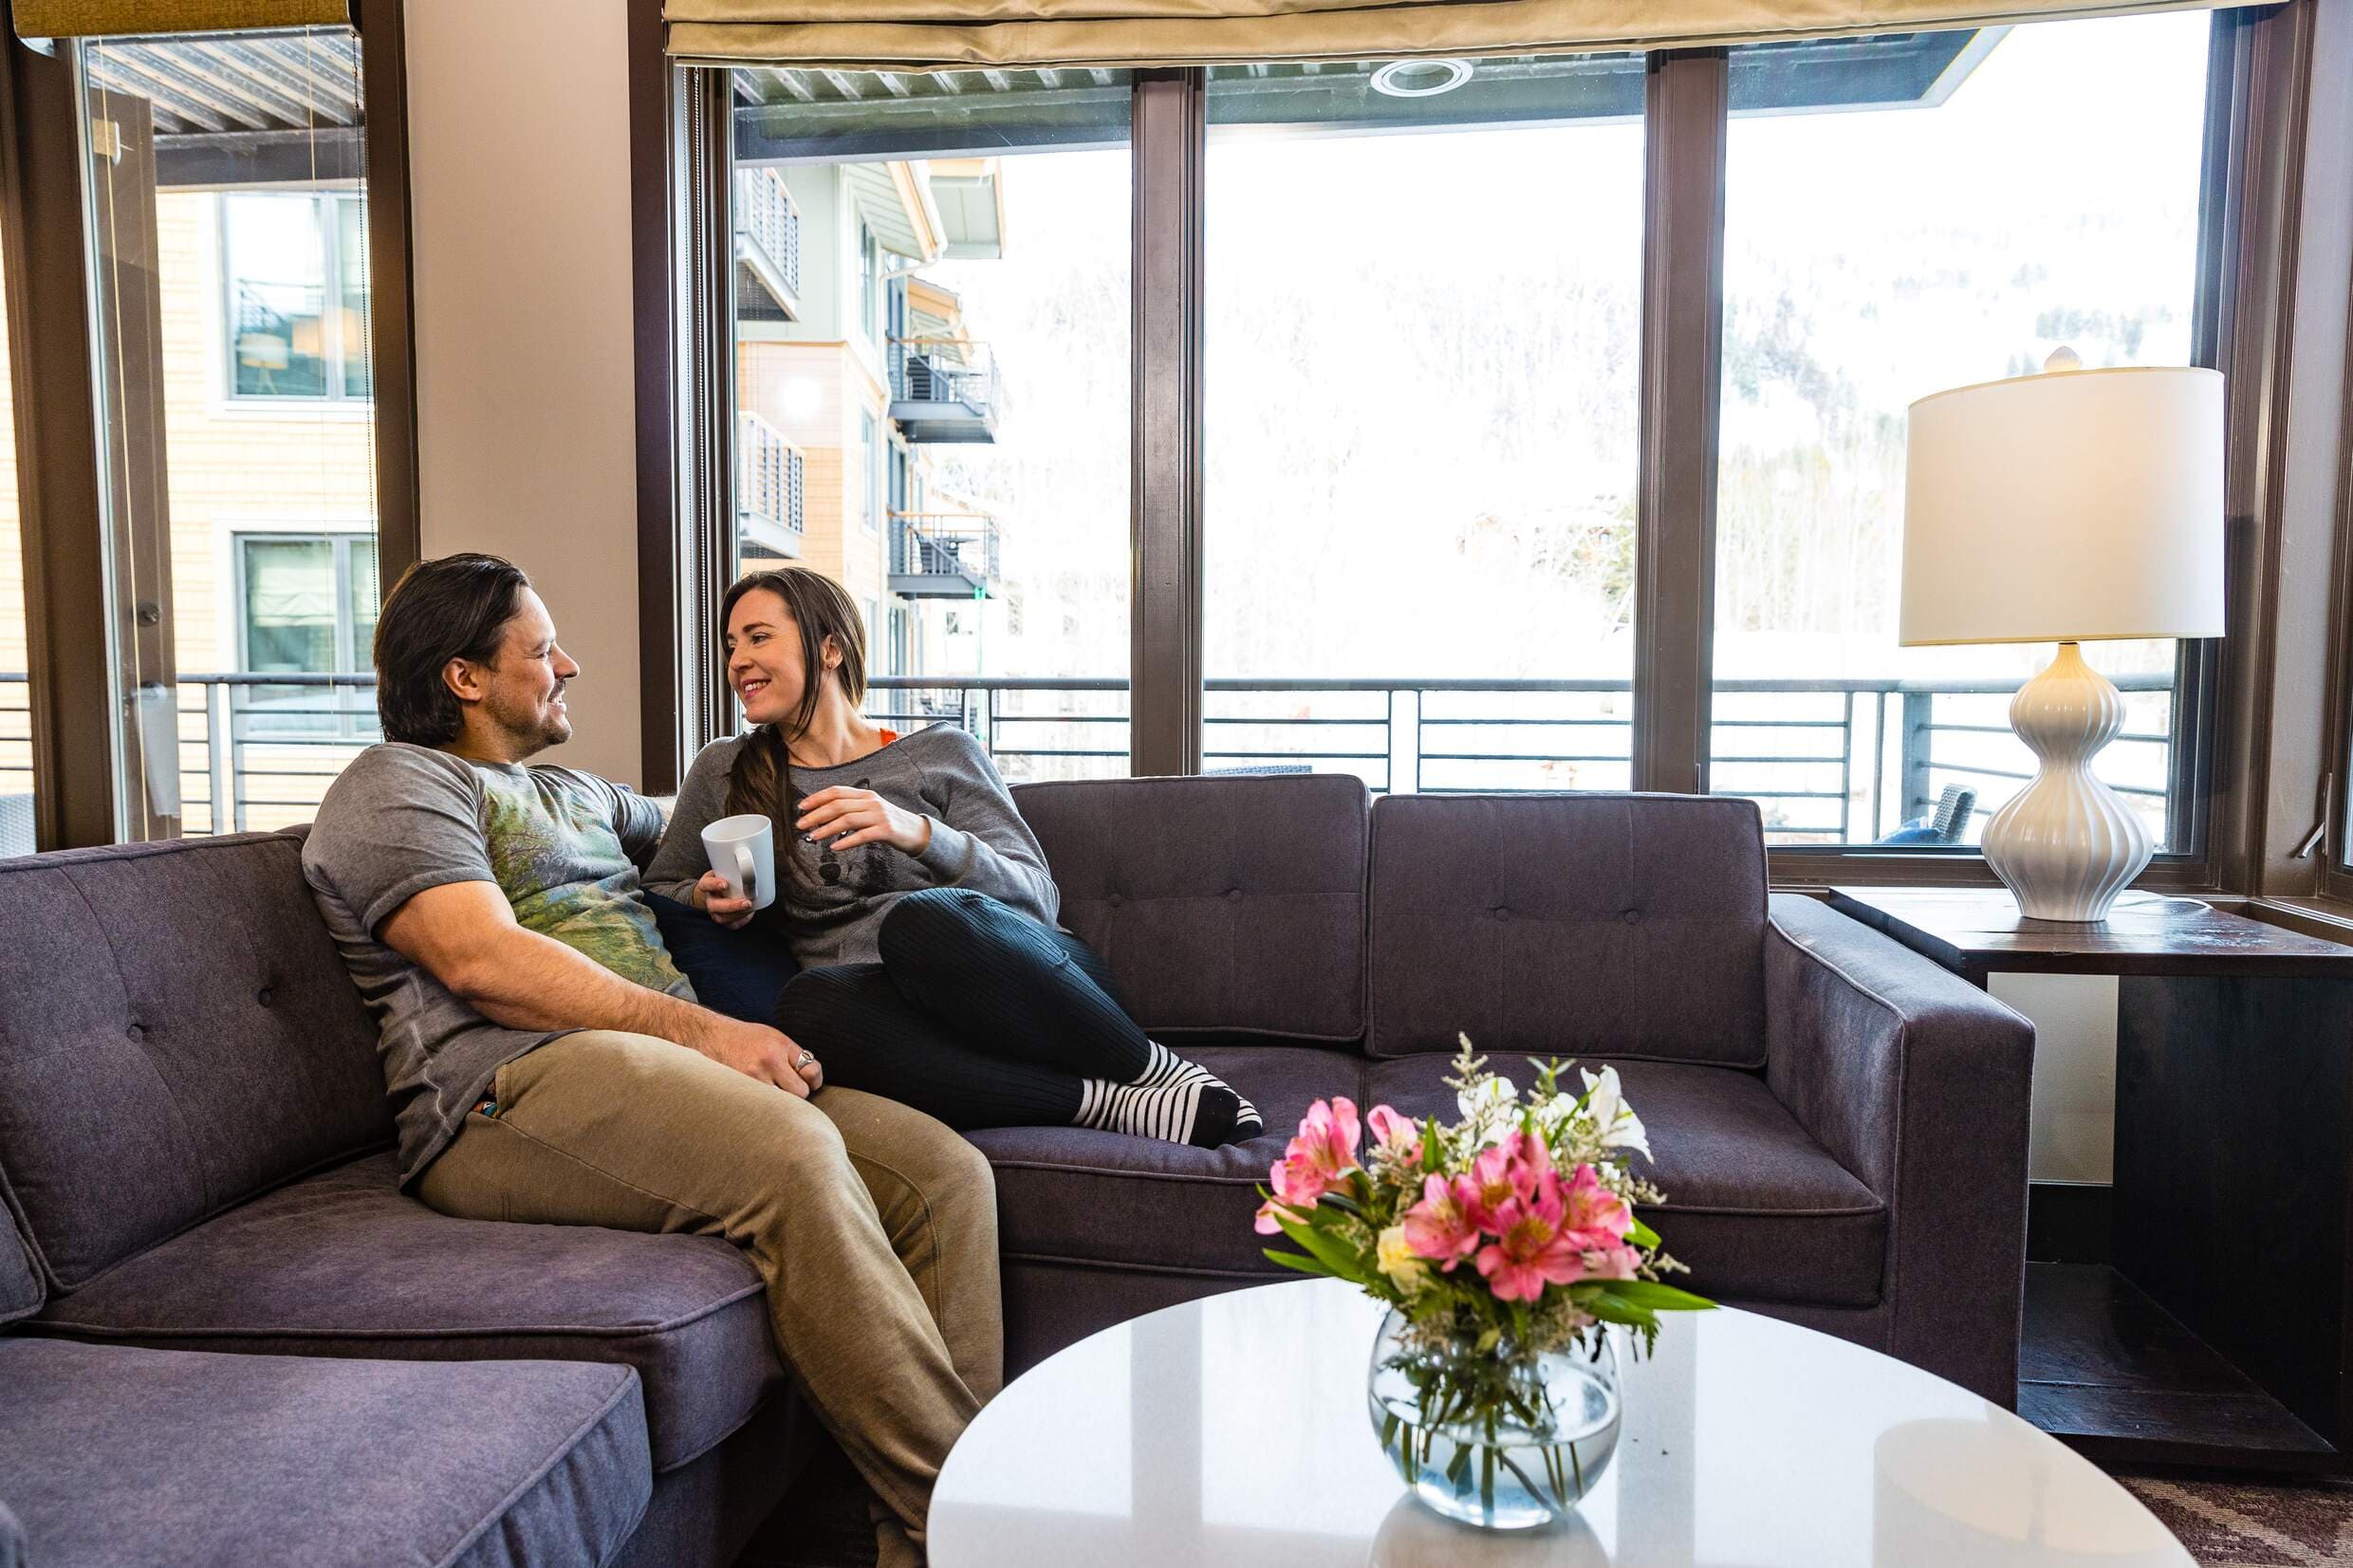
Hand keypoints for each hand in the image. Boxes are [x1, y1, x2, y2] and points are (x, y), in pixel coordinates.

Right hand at [687, 1014, 816, 1096]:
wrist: (711, 1036)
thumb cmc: (746, 1039)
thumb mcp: (774, 1037)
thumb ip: (793, 1056)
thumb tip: (813, 1079)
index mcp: (780, 1046)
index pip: (811, 1071)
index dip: (812, 1081)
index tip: (808, 1082)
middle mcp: (768, 1061)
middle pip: (800, 1093)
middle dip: (796, 1094)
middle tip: (786, 1089)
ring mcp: (752, 1077)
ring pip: (781, 1104)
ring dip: (779, 1103)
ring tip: (770, 1094)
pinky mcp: (739, 1089)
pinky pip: (761, 1108)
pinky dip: (762, 1107)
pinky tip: (757, 1100)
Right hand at [693, 869, 754, 928]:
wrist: (711, 892)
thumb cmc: (720, 878)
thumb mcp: (721, 869)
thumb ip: (730, 866)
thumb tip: (749, 856)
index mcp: (706, 885)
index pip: (706, 885)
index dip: (714, 885)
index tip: (725, 884)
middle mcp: (708, 900)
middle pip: (714, 906)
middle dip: (731, 906)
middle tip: (746, 902)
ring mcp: (714, 912)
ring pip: (721, 918)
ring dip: (738, 915)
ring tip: (750, 907)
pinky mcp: (722, 919)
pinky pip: (730, 925)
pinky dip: (740, 921)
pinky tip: (748, 915)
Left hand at [797, 786, 931, 855]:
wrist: (915, 832)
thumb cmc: (888, 822)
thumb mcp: (869, 811)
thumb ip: (850, 810)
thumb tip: (822, 817)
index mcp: (865, 795)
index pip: (836, 792)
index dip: (817, 798)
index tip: (801, 807)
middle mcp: (871, 802)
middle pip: (838, 805)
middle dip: (816, 815)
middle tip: (801, 825)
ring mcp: (879, 815)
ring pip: (847, 819)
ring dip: (827, 829)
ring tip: (813, 837)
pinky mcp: (886, 830)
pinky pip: (862, 835)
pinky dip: (846, 841)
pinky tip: (835, 847)